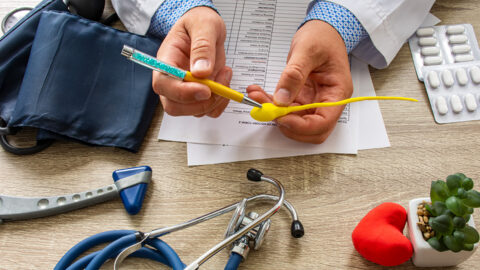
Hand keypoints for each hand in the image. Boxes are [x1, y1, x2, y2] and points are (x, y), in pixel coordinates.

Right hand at [152, 7, 231, 117]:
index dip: (183, 92)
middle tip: (219, 85)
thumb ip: (202, 46)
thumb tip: (201, 71)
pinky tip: (225, 82)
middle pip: (174, 106)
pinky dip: (220, 103)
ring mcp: (186, 89)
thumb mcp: (204, 25)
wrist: (205, 27)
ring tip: (225, 74)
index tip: (205, 89)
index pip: (163, 84)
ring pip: (194, 111)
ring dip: (215, 100)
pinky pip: (208, 110)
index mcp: (166, 60)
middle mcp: (172, 79)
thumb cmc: (199, 22)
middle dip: (200, 103)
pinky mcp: (200, 94)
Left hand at [247, 20, 352, 142]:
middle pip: (310, 129)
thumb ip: (294, 75)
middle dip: (286, 123)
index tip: (282, 118)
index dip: (302, 126)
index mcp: (337, 92)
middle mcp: (327, 101)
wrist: (322, 30)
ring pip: (294, 120)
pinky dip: (270, 104)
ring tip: (256, 96)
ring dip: (274, 114)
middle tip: (266, 109)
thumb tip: (282, 98)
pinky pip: (285, 109)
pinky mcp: (301, 98)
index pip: (323, 122)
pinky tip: (258, 93)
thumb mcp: (307, 50)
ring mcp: (313, 101)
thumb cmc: (322, 37)